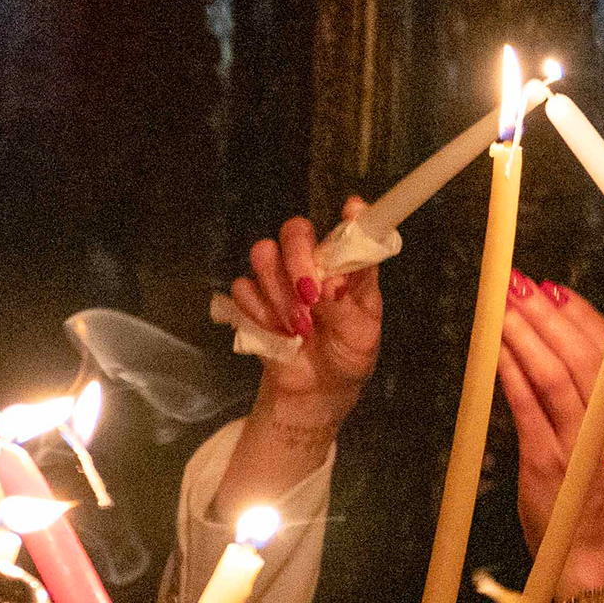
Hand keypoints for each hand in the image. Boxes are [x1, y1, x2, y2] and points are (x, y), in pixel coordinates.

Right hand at [221, 207, 383, 515]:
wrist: (315, 391)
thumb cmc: (347, 357)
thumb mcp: (360, 336)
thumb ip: (346, 304)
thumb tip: (331, 281)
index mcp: (348, 264)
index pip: (350, 227)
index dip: (351, 216)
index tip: (352, 211)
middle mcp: (313, 262)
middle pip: (294, 230)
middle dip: (297, 258)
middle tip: (308, 292)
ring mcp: (279, 277)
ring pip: (263, 255)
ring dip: (279, 294)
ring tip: (298, 327)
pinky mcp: (253, 299)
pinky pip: (242, 289)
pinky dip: (259, 313)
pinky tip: (278, 333)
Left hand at [497, 278, 603, 592]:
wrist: (591, 558)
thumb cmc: (598, 497)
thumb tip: (568, 343)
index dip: (582, 314)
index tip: (554, 289)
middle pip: (583, 355)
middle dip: (546, 314)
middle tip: (518, 285)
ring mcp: (582, 445)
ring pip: (552, 374)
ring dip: (523, 334)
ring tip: (501, 306)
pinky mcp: (547, 463)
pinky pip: (525, 406)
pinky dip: (508, 372)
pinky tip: (493, 349)